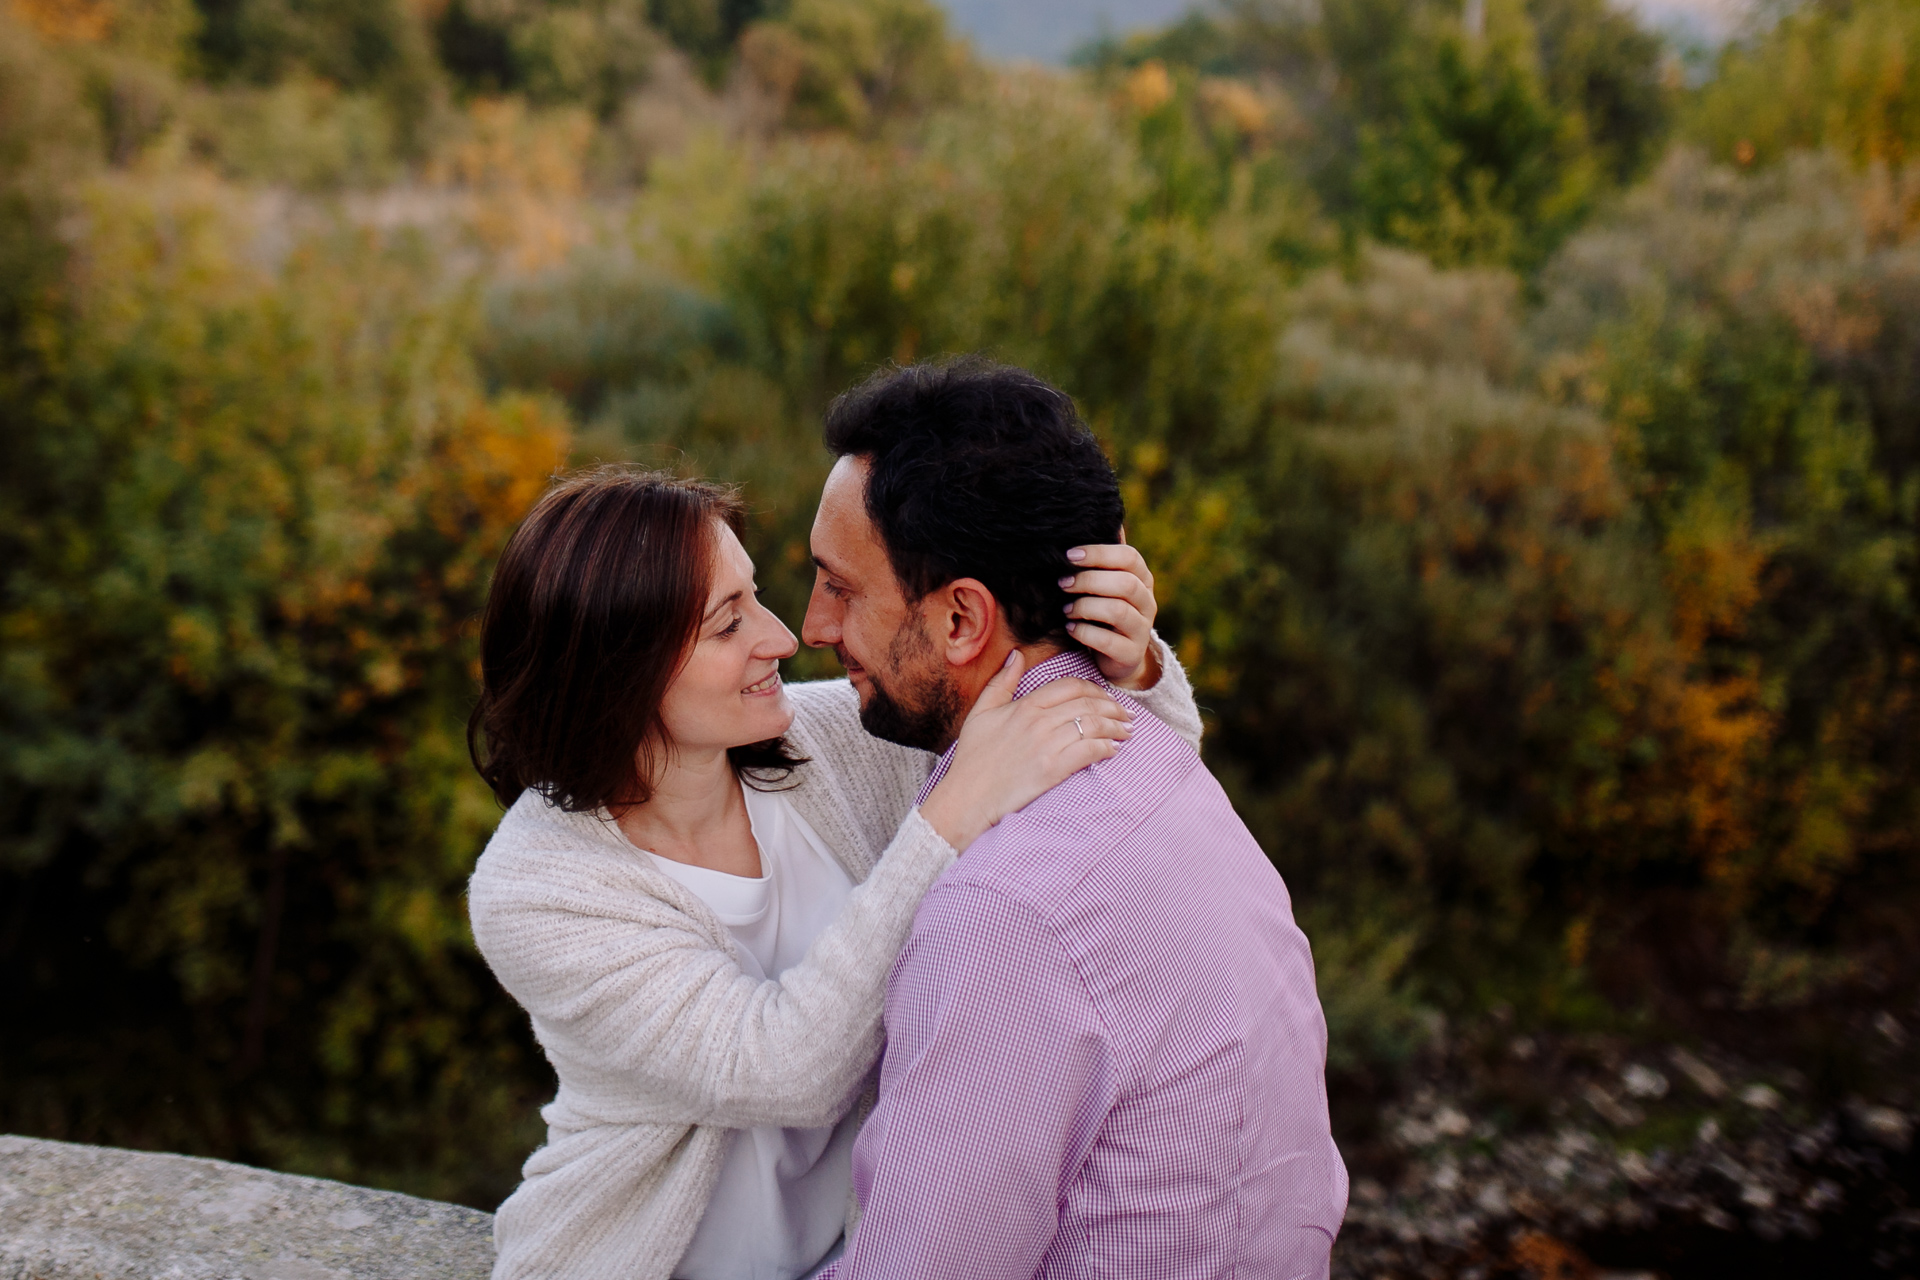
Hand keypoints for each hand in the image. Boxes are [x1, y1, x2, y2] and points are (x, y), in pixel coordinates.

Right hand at [918, 652, 1132, 851]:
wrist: (967, 798)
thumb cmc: (973, 758)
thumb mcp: (981, 713)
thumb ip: (1001, 683)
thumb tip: (1015, 655)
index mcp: (1024, 705)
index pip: (1071, 686)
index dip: (1095, 689)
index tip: (1106, 698)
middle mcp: (1038, 721)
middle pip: (1088, 704)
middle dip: (1113, 707)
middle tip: (1126, 715)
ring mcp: (1046, 745)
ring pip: (1093, 725)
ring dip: (1116, 727)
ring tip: (1127, 731)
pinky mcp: (1052, 769)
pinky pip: (1088, 751)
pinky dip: (1105, 748)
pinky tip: (1113, 750)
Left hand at [1060, 539, 1160, 689]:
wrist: (1117, 657)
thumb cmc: (1104, 613)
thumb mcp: (1106, 585)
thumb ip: (1102, 560)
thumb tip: (1092, 519)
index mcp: (1142, 579)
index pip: (1129, 557)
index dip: (1099, 553)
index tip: (1070, 555)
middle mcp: (1148, 602)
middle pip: (1124, 583)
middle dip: (1088, 580)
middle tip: (1063, 583)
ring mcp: (1142, 630)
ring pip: (1117, 610)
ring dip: (1085, 607)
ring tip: (1066, 609)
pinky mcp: (1131, 654)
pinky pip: (1108, 641)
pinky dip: (1084, 632)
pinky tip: (1070, 628)